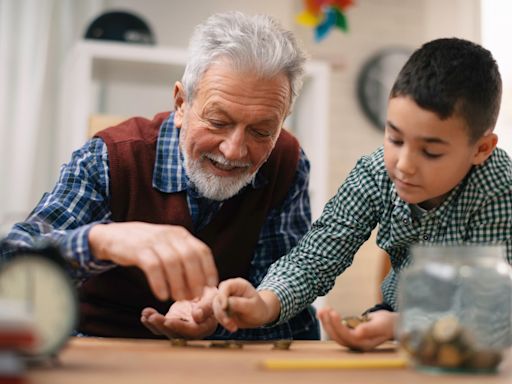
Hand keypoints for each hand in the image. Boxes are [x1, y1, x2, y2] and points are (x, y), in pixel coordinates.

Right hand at [89, 222, 217, 300]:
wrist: (114, 236)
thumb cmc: (146, 246)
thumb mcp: (168, 246)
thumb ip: (183, 259)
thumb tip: (201, 283)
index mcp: (181, 234)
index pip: (202, 250)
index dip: (209, 269)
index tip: (210, 287)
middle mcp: (170, 235)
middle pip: (190, 257)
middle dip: (195, 279)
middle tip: (194, 297)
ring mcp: (154, 241)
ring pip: (173, 263)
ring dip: (178, 283)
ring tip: (179, 299)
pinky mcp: (138, 249)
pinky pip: (153, 267)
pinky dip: (159, 283)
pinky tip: (161, 296)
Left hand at [140, 287, 217, 338]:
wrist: (210, 298)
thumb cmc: (214, 298)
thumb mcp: (213, 299)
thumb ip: (206, 307)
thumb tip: (196, 316)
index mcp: (205, 327)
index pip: (191, 331)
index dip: (179, 327)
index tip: (168, 320)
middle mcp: (192, 332)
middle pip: (176, 333)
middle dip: (162, 326)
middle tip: (151, 317)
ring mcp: (181, 329)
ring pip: (166, 331)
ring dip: (154, 324)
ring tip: (146, 314)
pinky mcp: (174, 324)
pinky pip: (162, 326)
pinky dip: (152, 322)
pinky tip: (145, 315)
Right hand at [212, 278, 279, 332]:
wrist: (259, 316)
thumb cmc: (258, 309)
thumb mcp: (252, 306)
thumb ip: (239, 304)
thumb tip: (226, 303)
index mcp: (238, 284)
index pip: (225, 286)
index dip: (223, 296)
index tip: (225, 307)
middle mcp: (229, 290)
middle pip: (218, 297)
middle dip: (221, 311)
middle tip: (229, 323)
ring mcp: (225, 298)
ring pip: (216, 307)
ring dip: (222, 318)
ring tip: (233, 327)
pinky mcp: (222, 308)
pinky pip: (217, 314)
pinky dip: (223, 322)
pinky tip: (233, 327)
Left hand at [317, 307, 396, 350]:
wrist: (390, 324)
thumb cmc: (387, 324)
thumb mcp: (381, 325)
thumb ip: (370, 329)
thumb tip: (358, 332)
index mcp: (364, 344)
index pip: (347, 337)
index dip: (338, 326)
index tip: (333, 313)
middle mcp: (356, 344)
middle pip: (338, 337)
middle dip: (329, 323)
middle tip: (325, 309)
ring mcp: (351, 340)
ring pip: (334, 334)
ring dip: (326, 322)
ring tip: (321, 310)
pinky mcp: (348, 334)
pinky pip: (335, 329)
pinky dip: (328, 321)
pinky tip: (322, 313)